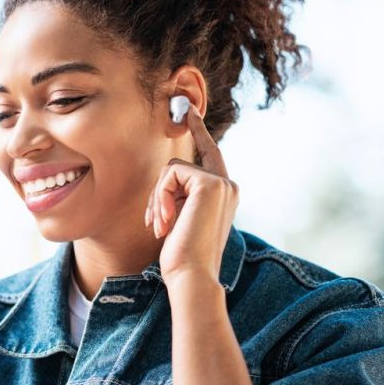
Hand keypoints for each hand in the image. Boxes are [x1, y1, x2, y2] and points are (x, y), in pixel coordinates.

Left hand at [144, 103, 239, 285]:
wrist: (192, 275)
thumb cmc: (182, 256)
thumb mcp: (180, 220)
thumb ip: (179, 197)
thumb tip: (166, 182)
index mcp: (224, 194)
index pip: (210, 154)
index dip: (198, 130)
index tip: (187, 109)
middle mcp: (228, 185)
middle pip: (180, 165)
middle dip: (159, 193)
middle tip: (155, 225)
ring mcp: (221, 182)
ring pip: (172, 169)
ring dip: (157, 200)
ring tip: (161, 228)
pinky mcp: (210, 183)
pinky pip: (171, 174)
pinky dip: (160, 197)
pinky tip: (166, 221)